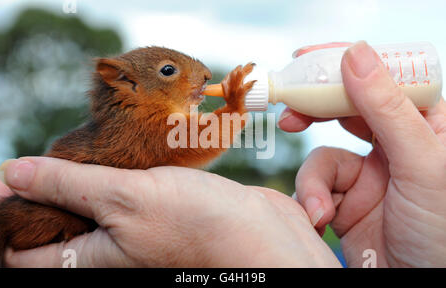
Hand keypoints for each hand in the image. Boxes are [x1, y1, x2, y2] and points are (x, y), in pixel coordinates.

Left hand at [0, 157, 340, 266]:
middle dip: (43, 192)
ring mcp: (133, 229)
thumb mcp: (125, 198)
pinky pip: (121, 194)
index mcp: (91, 258)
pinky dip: (112, 174)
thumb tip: (12, 173)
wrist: (259, 232)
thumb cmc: (198, 223)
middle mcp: (109, 248)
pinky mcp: (155, 211)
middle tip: (44, 158)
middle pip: (56, 225)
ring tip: (77, 150)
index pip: (25, 253)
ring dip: (79, 179)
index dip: (8, 217)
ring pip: (89, 206)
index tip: (7, 181)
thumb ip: (68, 185)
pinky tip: (115, 154)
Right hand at [278, 41, 445, 266]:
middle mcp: (395, 144)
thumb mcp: (421, 163)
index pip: (383, 79)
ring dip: (314, 179)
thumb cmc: (442, 233)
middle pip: (346, 108)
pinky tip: (322, 219)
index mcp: (426, 125)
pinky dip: (311, 199)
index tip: (308, 59)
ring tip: (320, 208)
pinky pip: (315, 184)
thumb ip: (387, 108)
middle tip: (288, 107)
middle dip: (315, 109)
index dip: (345, 64)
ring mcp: (367, 172)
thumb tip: (355, 54)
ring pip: (323, 153)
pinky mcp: (344, 198)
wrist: (415, 287)